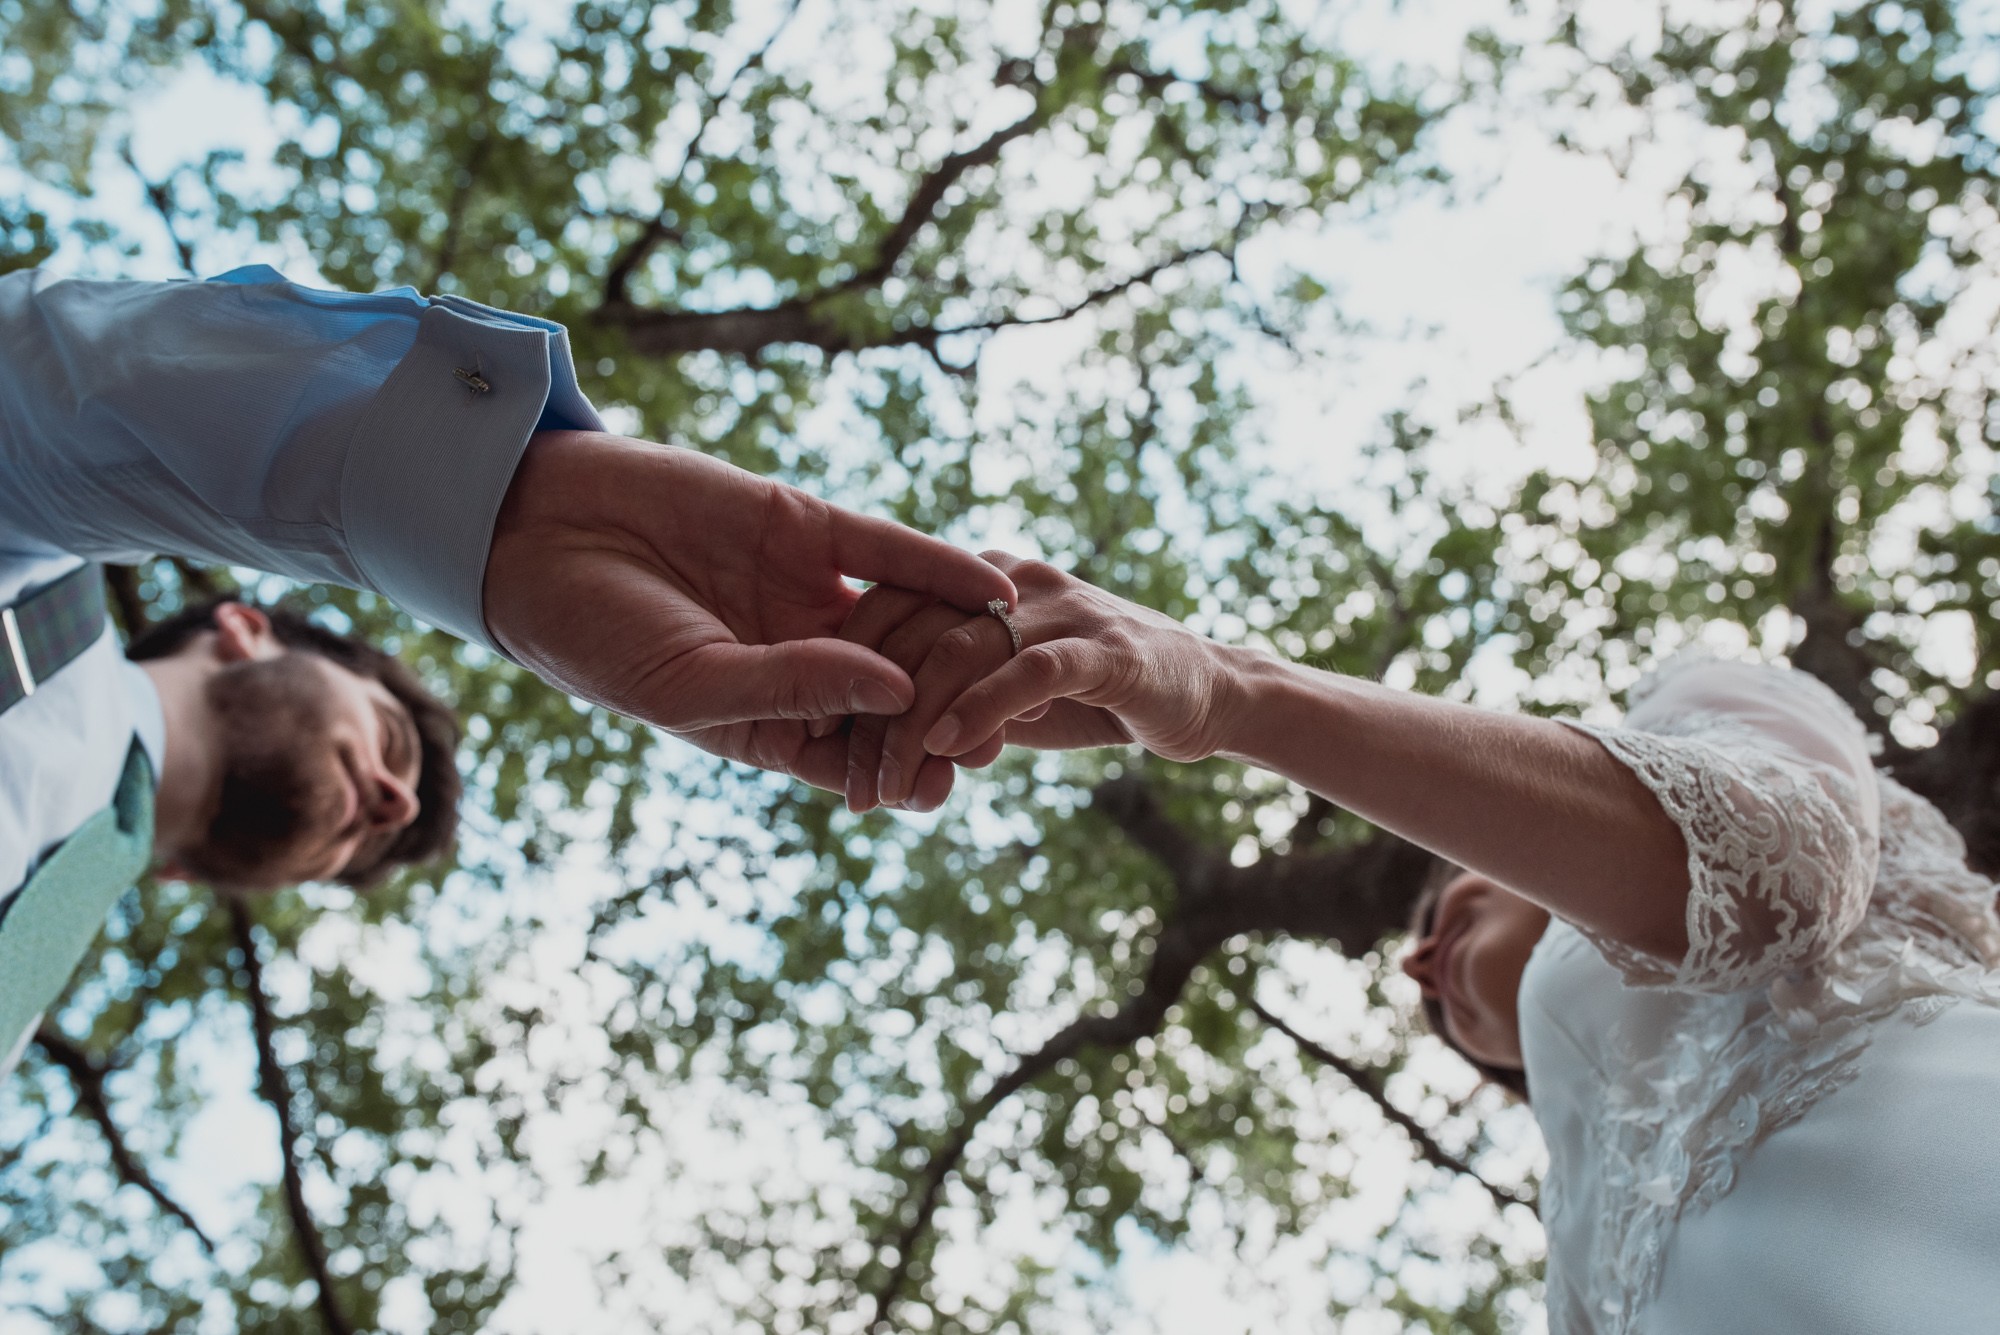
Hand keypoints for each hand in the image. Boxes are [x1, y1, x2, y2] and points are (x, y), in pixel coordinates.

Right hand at [481, 430, 1015, 797]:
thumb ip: (796, 687)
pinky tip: (996, 588)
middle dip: (948, 711)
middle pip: (895, 695)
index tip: (948, 782)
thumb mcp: (693, 683)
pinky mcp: (808, 528)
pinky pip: (891, 551)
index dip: (901, 771)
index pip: (853, 758)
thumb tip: (899, 691)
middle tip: (1003, 726)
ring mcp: (808, 595)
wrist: (537, 532)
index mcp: (765, 723)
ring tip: (1018, 661)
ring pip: (904, 622)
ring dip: (959, 642)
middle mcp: (798, 662)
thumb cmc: (595, 634)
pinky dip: (941, 567)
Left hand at [836, 553, 1242, 809]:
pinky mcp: (1105, 647)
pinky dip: (982, 708)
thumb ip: (947, 704)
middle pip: (908, 630)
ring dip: (913, 727)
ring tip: (888, 786)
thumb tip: (876, 744)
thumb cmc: (1095, 697)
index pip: (884, 607)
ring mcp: (1059, 608)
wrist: (1203, 695)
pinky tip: (949, 750)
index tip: (811, 739)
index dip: (840, 671)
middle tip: (847, 785)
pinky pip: (1029, 670)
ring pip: (957, 652)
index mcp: (976, 580)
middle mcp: (1010, 579)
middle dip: (868, 713)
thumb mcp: (1005, 699)